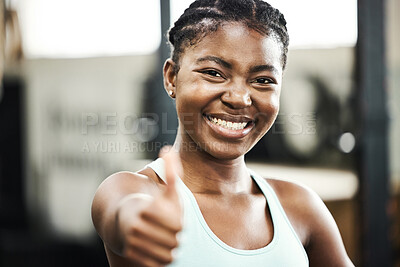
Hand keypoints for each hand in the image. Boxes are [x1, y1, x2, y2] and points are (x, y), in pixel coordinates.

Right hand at [119, 146, 182, 266]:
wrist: (125, 220)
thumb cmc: (153, 204)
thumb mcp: (165, 189)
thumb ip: (171, 171)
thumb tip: (169, 149)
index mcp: (148, 209)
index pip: (178, 225)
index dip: (178, 222)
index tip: (170, 216)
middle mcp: (136, 226)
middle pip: (174, 240)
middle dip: (174, 235)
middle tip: (167, 228)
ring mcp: (132, 242)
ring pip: (168, 255)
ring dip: (169, 248)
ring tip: (162, 237)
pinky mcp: (131, 255)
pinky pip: (157, 264)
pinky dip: (160, 258)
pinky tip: (156, 247)